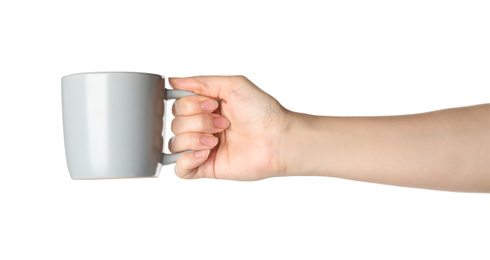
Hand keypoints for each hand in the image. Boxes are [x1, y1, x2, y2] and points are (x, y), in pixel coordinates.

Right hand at [169, 76, 290, 179]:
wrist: (277, 139)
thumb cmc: (263, 112)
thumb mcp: (233, 85)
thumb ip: (202, 81)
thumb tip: (173, 80)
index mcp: (208, 108)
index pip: (179, 105)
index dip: (190, 104)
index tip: (210, 104)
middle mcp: (204, 127)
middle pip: (176, 123)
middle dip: (198, 121)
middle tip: (223, 122)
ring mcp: (204, 148)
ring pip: (175, 144)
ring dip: (194, 139)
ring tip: (216, 140)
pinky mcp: (206, 167)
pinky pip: (180, 168)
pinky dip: (187, 159)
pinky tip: (205, 153)